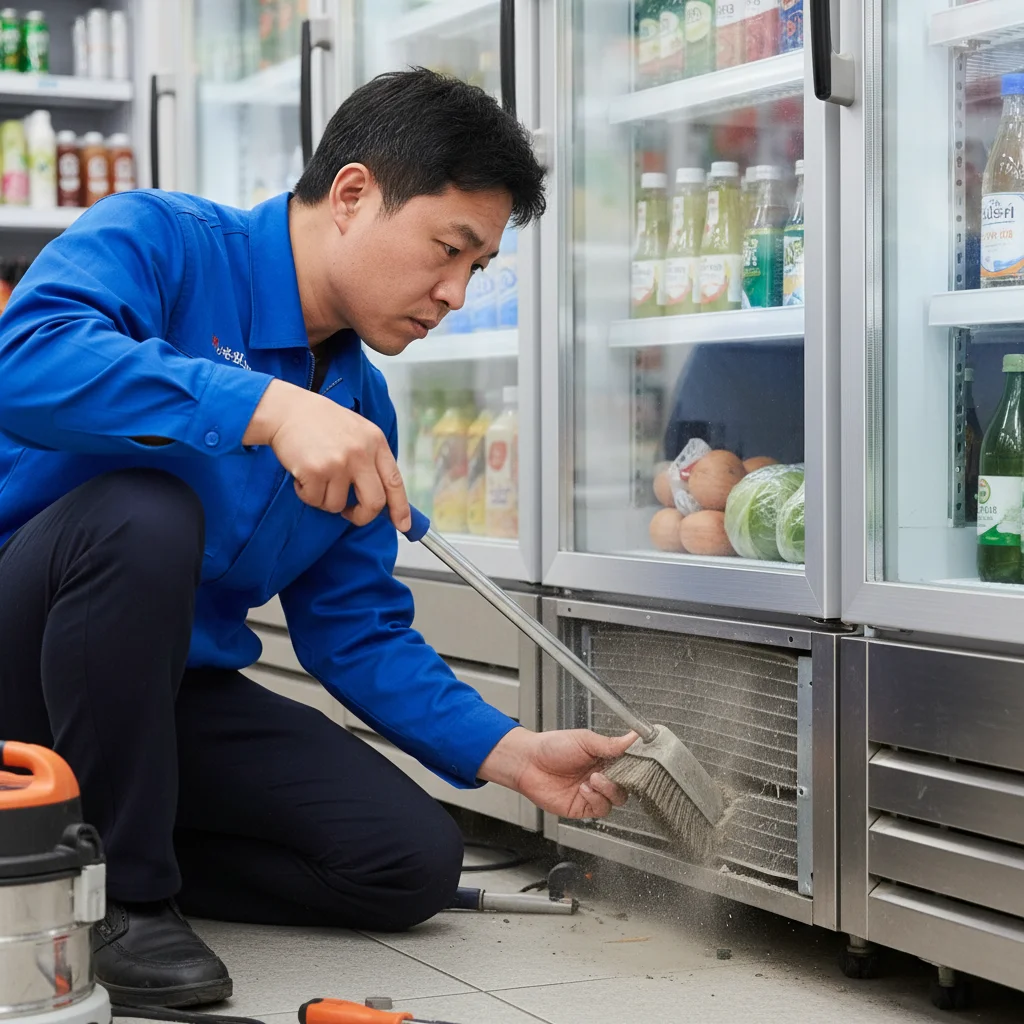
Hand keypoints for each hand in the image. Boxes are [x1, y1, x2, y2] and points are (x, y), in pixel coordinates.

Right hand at [244, 379, 410, 530]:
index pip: (395, 482)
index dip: (401, 508)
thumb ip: (371, 459)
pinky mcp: (316, 471)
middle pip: (374, 503)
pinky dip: (307, 494)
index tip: (404, 525)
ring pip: (338, 506)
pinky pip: (315, 501)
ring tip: (317, 478)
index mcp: (375, 442)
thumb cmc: (322, 423)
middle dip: (362, 516)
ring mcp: (339, 463)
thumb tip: (383, 498)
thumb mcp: (357, 432)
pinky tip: (302, 474)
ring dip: (325, 500)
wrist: (287, 410)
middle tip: (350, 513)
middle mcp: (361, 453)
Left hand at [478, 727, 635, 817]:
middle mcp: (601, 776)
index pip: (629, 765)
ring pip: (616, 799)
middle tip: (613, 772)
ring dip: (608, 790)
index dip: (635, 766)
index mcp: (603, 758)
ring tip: (593, 779)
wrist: (528, 762)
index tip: (638, 762)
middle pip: (626, 785)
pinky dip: (596, 800)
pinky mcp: (582, 808)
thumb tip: (634, 737)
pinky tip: (585, 789)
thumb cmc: (551, 747)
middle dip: (623, 780)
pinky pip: (600, 810)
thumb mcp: (584, 740)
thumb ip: (610, 743)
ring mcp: (592, 793)